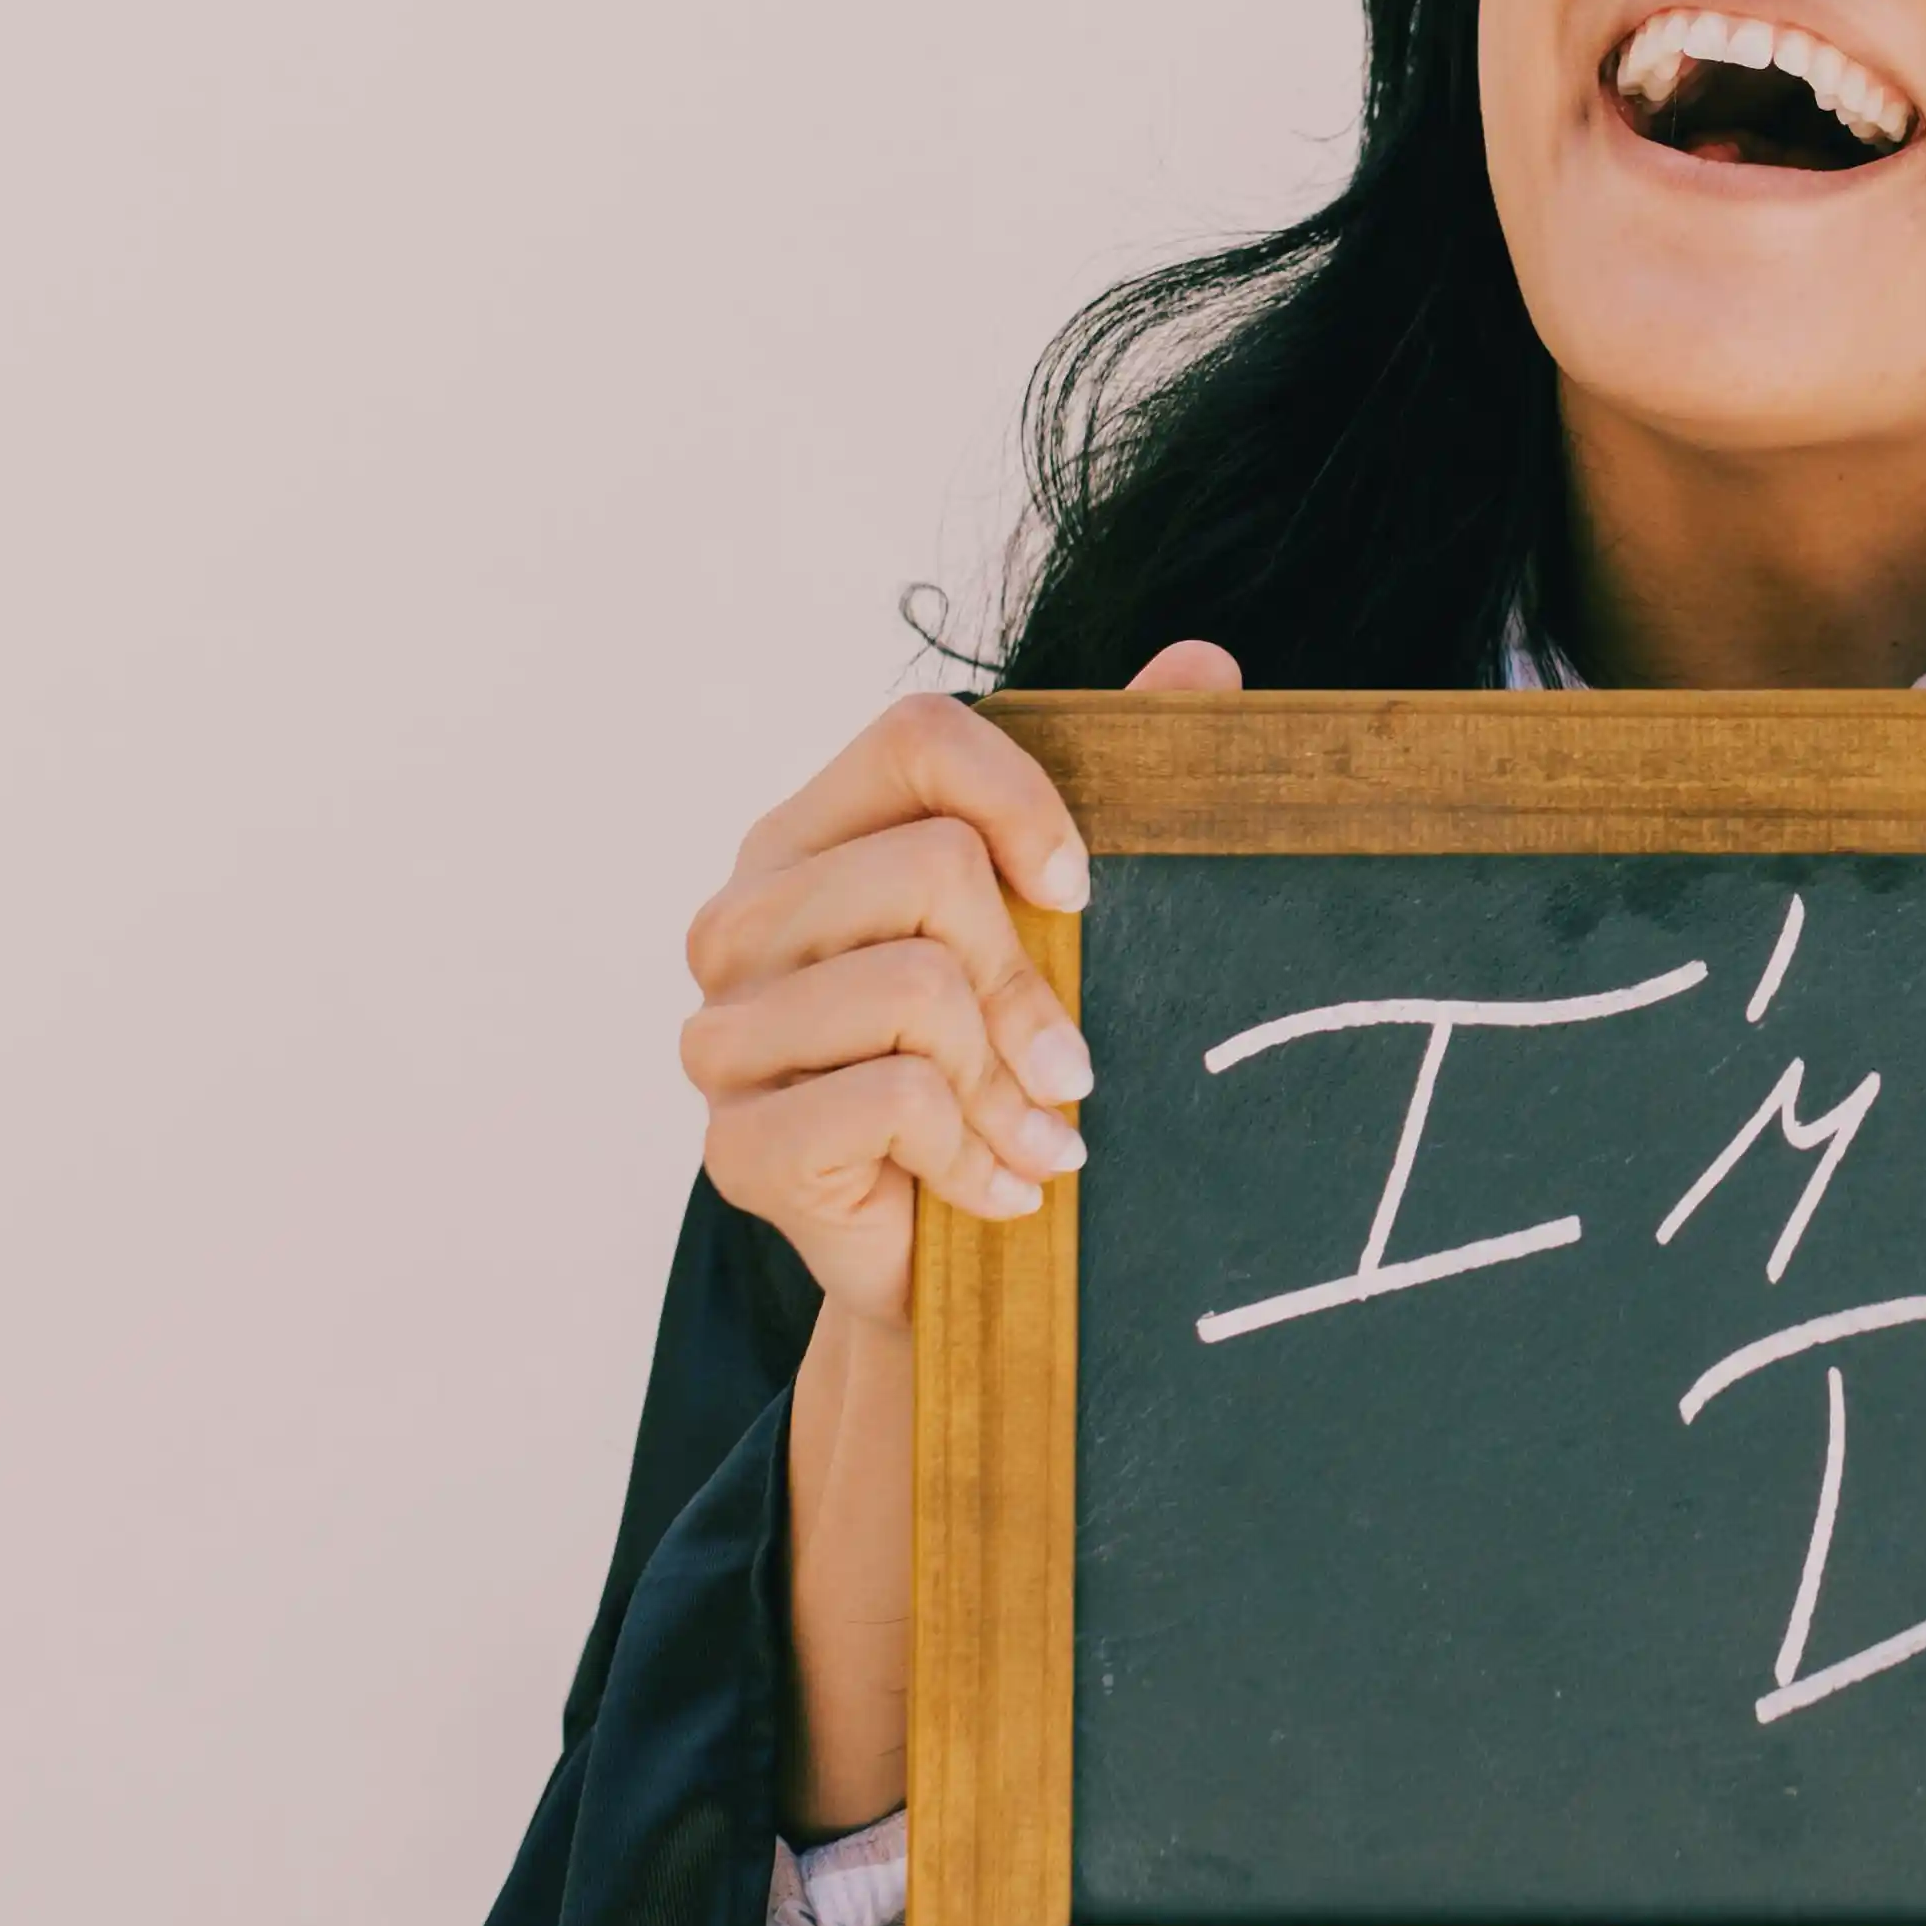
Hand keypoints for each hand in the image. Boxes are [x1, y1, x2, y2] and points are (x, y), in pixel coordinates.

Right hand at [685, 638, 1242, 1833]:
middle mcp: (744, 916)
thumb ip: (1118, 784)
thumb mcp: (1071, 927)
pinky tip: (997, 1184)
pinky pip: (891, 1103)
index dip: (1020, 794)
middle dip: (1035, 979)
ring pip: (913, 987)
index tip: (1088, 887)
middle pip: (928, 867)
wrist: (960, 1262)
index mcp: (815, 836)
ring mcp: (722, 1032)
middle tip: (1075, 1064)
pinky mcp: (732, 1144)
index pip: (913, 732)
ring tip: (1039, 1131)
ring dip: (1008, 1080)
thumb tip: (1202, 663)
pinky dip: (977, 1153)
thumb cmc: (1012, 1071)